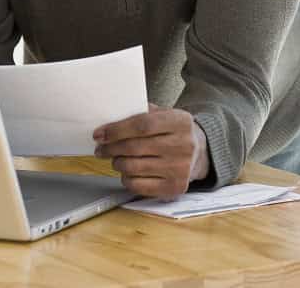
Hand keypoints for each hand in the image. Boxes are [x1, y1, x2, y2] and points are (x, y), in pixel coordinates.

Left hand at [93, 103, 210, 197]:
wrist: (199, 153)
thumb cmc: (174, 132)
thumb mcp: (164, 114)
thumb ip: (141, 113)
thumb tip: (110, 118)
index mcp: (180, 122)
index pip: (142, 125)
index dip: (116, 130)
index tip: (100, 134)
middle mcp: (183, 145)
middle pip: (135, 147)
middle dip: (111, 148)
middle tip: (101, 148)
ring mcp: (180, 168)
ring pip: (133, 167)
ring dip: (117, 163)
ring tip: (115, 158)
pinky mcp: (174, 187)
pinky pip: (138, 186)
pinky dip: (126, 178)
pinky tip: (128, 172)